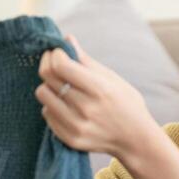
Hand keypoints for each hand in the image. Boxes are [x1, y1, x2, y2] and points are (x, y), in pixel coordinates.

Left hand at [35, 35, 154, 160]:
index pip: (61, 65)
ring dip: (48, 86)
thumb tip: (66, 39)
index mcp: (99, 88)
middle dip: (47, 64)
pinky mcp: (70, 139)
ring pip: (43, 95)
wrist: (135, 139)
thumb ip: (86, 60)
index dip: (54, 54)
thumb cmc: (126, 103)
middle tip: (53, 62)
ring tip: (60, 85)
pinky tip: (65, 105)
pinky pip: (47, 114)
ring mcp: (77, 126)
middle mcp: (86, 108)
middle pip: (48, 78)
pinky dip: (52, 106)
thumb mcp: (112, 78)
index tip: (57, 51)